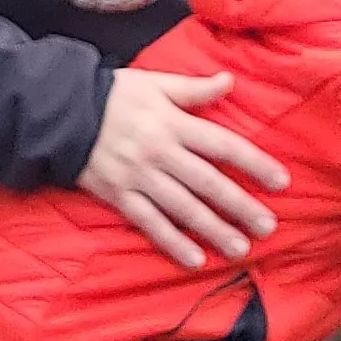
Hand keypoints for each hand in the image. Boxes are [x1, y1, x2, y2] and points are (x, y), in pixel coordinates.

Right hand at [77, 68, 287, 268]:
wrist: (60, 112)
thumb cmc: (112, 95)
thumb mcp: (154, 84)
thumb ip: (193, 89)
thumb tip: (229, 81)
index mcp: (172, 123)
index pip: (222, 145)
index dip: (253, 163)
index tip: (280, 182)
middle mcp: (159, 152)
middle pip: (207, 182)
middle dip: (239, 206)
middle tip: (268, 227)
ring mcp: (138, 176)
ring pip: (182, 207)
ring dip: (212, 229)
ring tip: (239, 248)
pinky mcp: (118, 195)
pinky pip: (149, 222)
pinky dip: (171, 242)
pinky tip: (193, 259)